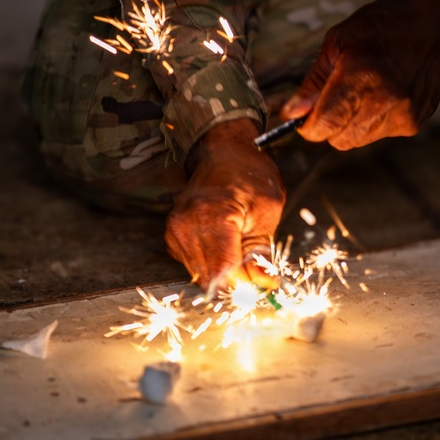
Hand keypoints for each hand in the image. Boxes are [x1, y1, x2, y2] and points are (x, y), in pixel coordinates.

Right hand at [165, 118, 284, 289]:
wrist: (223, 152)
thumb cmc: (249, 175)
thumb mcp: (267, 211)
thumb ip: (261, 253)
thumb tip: (265, 284)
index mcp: (211, 217)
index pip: (223, 273)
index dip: (246, 287)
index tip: (265, 286)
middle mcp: (185, 226)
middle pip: (212, 279)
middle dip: (238, 282)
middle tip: (259, 269)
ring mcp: (174, 232)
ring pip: (203, 276)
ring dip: (226, 273)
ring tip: (244, 249)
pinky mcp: (173, 238)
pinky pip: (196, 266)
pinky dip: (214, 264)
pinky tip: (227, 245)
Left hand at [280, 0, 439, 149]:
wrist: (437, 20)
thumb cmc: (384, 24)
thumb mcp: (339, 41)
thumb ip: (314, 81)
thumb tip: (291, 112)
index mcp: (359, 79)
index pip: (322, 128)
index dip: (308, 126)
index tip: (304, 116)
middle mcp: (383, 104)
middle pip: (339, 140)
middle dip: (330, 125)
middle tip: (335, 97)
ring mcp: (402, 117)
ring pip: (361, 139)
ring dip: (353, 123)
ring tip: (365, 89)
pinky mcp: (416, 122)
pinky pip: (382, 133)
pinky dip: (376, 120)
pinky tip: (385, 93)